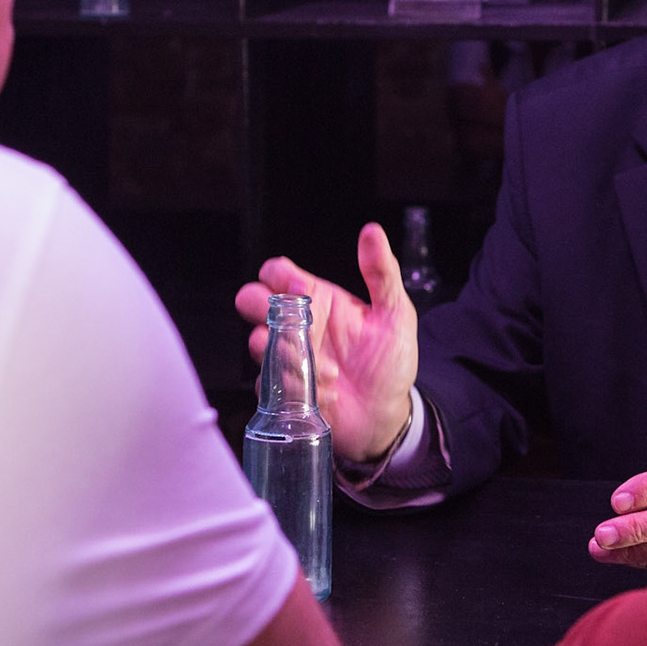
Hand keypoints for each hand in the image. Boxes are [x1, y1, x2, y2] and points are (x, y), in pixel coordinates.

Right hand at [235, 223, 417, 462]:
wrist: (386, 413)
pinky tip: (327, 392)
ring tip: (327, 368)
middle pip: (252, 301)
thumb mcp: (395, 312)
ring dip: (287, 353)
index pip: (278, 274)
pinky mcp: (282, 389)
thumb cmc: (391, 361)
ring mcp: (286, 357)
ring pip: (256, 342)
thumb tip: (372, 232)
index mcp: (319, 299)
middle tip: (285, 321)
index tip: (299, 289)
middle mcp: (296, 325)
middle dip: (258, 306)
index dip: (278, 276)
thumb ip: (381, 272)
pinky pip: (269, 383)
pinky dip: (296, 387)